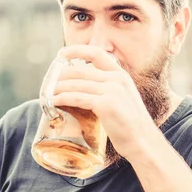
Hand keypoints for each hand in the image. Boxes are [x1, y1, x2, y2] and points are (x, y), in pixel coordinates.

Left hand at [52, 45, 158, 160]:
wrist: (143, 141)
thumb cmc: (132, 125)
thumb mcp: (124, 99)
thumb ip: (109, 90)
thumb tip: (87, 91)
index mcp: (121, 75)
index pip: (97, 54)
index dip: (77, 50)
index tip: (62, 53)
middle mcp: (117, 80)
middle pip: (81, 71)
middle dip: (62, 75)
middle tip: (50, 81)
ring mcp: (111, 91)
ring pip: (76, 84)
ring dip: (58, 88)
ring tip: (48, 92)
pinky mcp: (105, 105)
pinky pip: (77, 98)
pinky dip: (62, 99)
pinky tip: (54, 102)